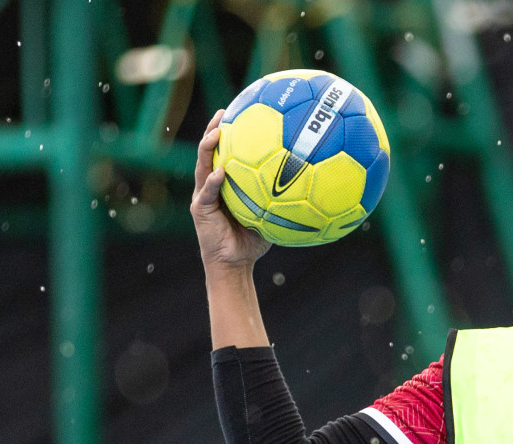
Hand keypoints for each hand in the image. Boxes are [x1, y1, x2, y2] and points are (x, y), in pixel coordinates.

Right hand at [190, 110, 270, 270]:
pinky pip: (207, 192)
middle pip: (209, 151)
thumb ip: (283, 199)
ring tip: (217, 133)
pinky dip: (214, 181)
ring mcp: (203, 195)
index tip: (240, 111)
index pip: (226, 151)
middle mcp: (211, 184)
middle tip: (224, 112)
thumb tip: (312, 185)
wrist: (235, 263)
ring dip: (208, 148)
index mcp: (226, 182)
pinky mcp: (200, 209)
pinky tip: (220, 171)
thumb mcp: (271, 215)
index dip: (230, 132)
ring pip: (202, 165)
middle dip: (214, 129)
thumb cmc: (254, 240)